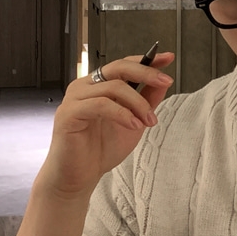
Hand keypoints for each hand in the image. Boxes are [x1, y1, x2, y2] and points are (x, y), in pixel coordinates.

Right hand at [36, 52, 174, 199]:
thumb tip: (162, 81)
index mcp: (99, 86)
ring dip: (138, 103)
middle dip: (146, 72)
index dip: (146, 60)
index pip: (124, 65)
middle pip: (118, 67)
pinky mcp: (69, 113)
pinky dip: (121, 113)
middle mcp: (85, 87)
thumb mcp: (134, 122)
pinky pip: (100, 104)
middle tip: (165, 81)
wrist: (79, 177)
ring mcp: (75, 98)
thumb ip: (146, 101)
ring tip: (148, 121)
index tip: (167, 58)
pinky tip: (133, 125)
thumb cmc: (100, 151)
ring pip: (113, 87)